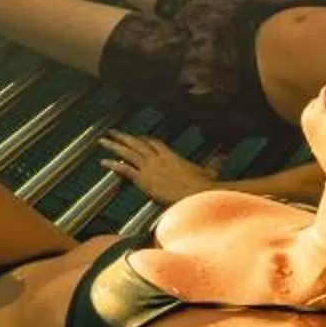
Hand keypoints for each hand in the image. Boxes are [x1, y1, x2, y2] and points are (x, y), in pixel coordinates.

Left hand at [98, 132, 217, 202]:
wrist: (197, 194)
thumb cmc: (204, 187)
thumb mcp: (209, 172)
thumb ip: (213, 164)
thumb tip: (222, 159)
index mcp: (171, 156)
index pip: (154, 143)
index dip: (143, 140)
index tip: (136, 137)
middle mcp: (158, 158)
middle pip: (137, 144)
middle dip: (124, 137)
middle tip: (112, 132)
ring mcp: (150, 168)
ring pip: (128, 153)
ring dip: (114, 146)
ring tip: (103, 141)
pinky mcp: (144, 180)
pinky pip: (125, 170)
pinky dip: (113, 165)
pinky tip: (103, 162)